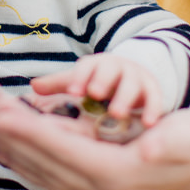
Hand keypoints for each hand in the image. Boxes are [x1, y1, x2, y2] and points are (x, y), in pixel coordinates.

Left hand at [0, 78, 189, 189]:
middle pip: (32, 155)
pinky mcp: (83, 178)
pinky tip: (0, 145)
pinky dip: (15, 154)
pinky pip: (39, 168)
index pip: (51, 146)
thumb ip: (167, 142)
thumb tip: (150, 148)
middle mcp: (89, 181)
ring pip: (31, 163)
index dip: (17, 128)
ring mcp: (84, 183)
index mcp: (107, 169)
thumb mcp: (185, 137)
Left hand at [32, 54, 165, 125]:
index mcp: (95, 65)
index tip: (73, 91)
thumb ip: (60, 84)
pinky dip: (153, 110)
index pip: (86, 67)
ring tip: (117, 113)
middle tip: (94, 93)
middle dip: (101, 81)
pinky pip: (155, 100)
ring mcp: (136, 78)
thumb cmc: (100, 80)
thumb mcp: (81, 80)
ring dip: (124, 98)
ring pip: (131, 86)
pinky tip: (148, 125)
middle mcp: (116, 68)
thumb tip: (33, 86)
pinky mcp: (153, 91)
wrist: (135, 74)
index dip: (79, 78)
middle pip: (108, 72)